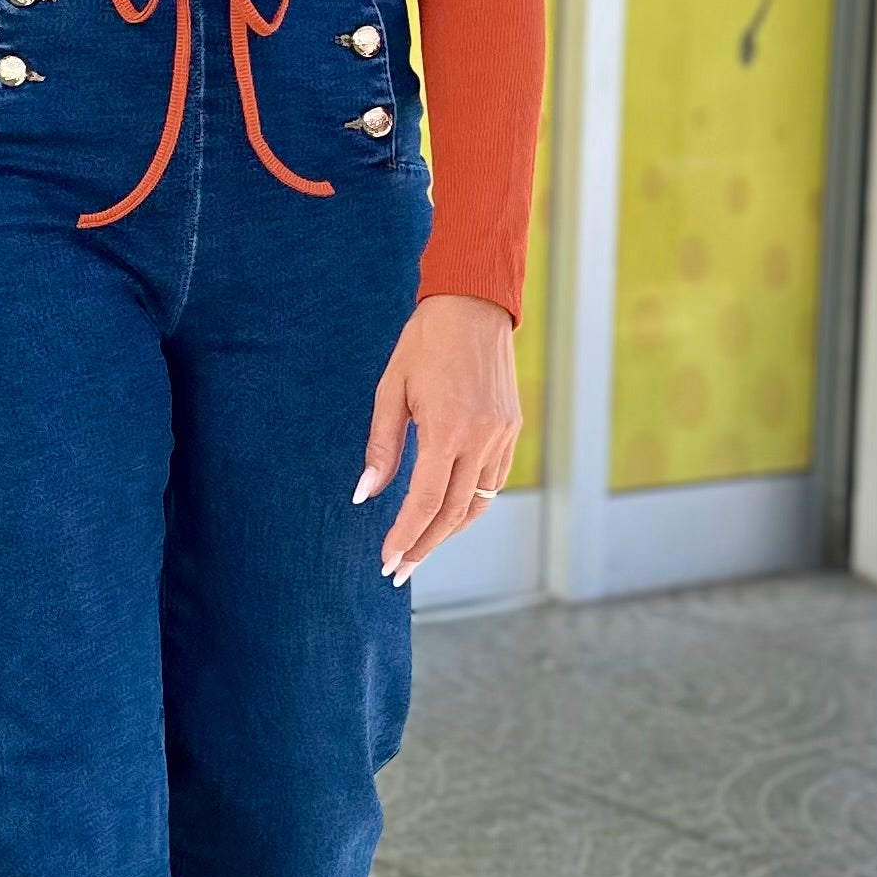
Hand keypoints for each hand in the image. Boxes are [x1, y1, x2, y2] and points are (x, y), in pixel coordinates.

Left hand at [356, 295, 520, 581]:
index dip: (405, 536)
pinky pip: (493, 482)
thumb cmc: (424, 343)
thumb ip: (382, 447)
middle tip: (399, 570)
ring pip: (478, 504)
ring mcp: (502, 435)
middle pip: (453, 513)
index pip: (425, 501)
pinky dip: (471, 506)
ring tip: (420, 550)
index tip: (387, 561)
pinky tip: (448, 516)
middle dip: (424, 546)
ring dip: (449, 532)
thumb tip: (365, 495)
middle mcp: (481, 438)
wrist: (474, 305)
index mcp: (447, 428)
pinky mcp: (512, 430)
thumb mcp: (391, 391)